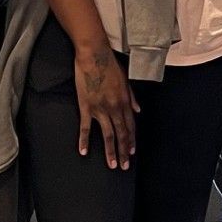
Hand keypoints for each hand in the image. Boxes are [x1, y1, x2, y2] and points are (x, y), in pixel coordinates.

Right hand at [73, 44, 137, 168]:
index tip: (132, 152)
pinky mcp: (86, 106)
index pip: (130, 126)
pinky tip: (83, 151)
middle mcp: (115, 108)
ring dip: (110, 151)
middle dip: (124, 151)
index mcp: (125, 101)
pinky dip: (84, 140)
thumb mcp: (125, 80)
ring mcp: (101, 108)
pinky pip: (85, 127)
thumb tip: (138, 110)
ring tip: (112, 164)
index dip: (131, 140)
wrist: (94, 55)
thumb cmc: (110, 64)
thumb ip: (132, 97)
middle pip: (121, 133)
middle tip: (124, 166)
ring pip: (108, 134)